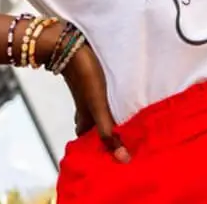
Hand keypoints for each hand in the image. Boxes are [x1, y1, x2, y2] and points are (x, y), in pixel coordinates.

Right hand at [58, 40, 129, 162]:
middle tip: (133, 144)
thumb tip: (123, 159)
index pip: (92, 145)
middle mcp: (86, 111)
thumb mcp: (98, 107)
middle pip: (99, 131)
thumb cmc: (85, 77)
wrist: (71, 45)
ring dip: (116, 121)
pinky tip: (128, 103)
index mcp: (84, 121)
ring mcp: (90, 98)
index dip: (105, 153)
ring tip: (135, 126)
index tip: (123, 160)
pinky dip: (117, 107)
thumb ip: (108, 132)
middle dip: (113, 138)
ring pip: (104, 115)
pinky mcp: (96, 84)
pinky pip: (108, 101)